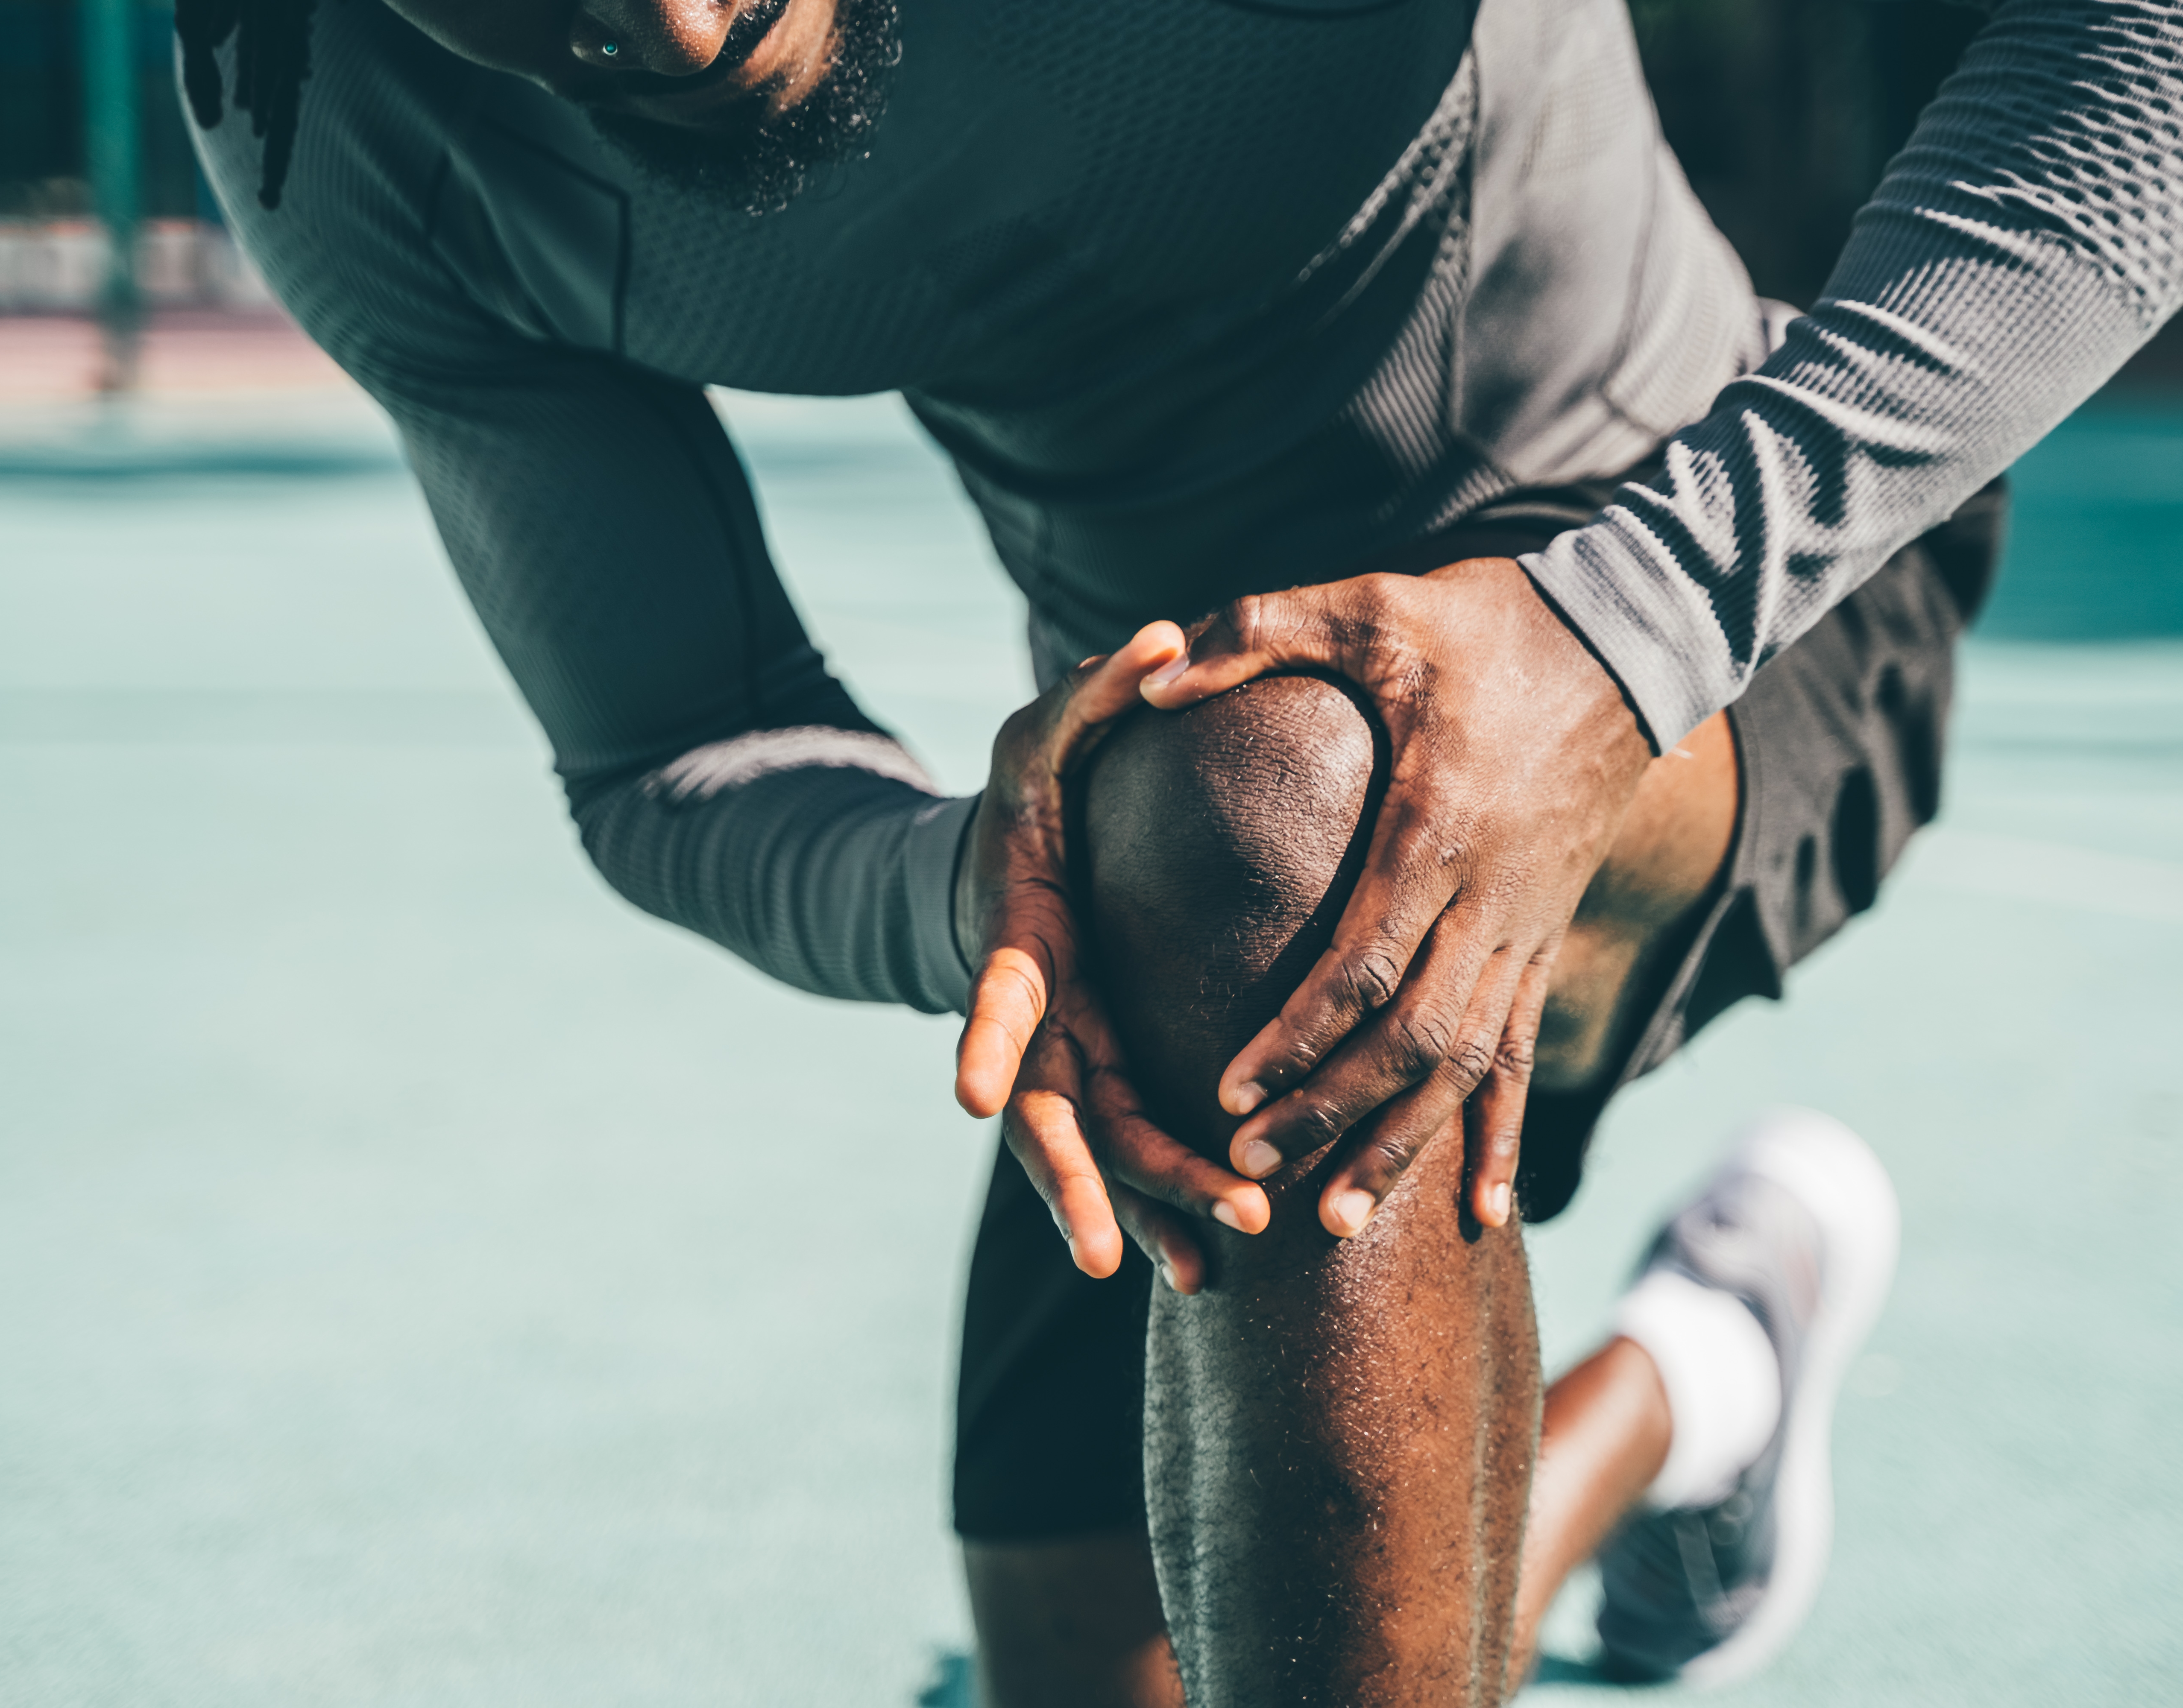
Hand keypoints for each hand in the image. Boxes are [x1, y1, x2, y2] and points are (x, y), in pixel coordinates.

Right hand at [954, 622, 1273, 1293]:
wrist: (1021, 859)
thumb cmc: (1036, 789)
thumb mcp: (1052, 727)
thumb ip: (1098, 689)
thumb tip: (1166, 636)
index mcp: (1020, 938)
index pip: (997, 994)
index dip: (989, 1039)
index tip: (973, 1095)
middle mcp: (1037, 1016)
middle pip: (1050, 1112)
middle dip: (1086, 1178)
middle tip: (1120, 1244)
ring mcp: (1068, 1056)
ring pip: (1097, 1153)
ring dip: (1143, 1210)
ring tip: (1199, 1274)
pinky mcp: (1105, 1074)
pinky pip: (1132, 1152)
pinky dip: (1162, 1206)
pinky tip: (1209, 1262)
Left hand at [1140, 558, 1652, 1238]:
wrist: (1632, 635)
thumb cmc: (1487, 619)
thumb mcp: (1370, 605)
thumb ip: (1257, 631)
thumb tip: (1153, 674)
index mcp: (1436, 827)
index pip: (1362, 962)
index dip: (1296, 1036)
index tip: (1228, 1090)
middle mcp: (1490, 896)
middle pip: (1410, 1038)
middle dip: (1330, 1111)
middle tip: (1251, 1170)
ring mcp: (1528, 926)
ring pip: (1468, 1067)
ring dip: (1403, 1144)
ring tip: (1338, 1218)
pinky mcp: (1547, 938)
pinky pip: (1525, 1054)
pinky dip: (1504, 1137)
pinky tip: (1486, 1214)